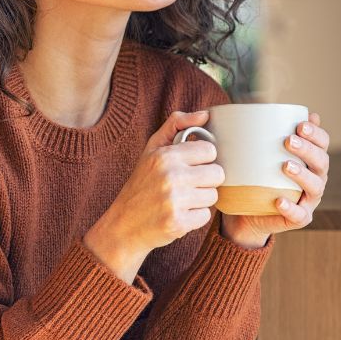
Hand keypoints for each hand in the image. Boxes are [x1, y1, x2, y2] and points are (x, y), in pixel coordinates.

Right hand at [83, 110, 224, 282]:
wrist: (123, 225)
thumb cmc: (141, 184)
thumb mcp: (152, 149)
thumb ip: (176, 125)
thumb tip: (205, 114)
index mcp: (165, 156)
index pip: (210, 151)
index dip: (203, 159)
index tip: (190, 165)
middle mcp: (170, 176)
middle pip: (217, 174)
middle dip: (205, 180)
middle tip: (187, 185)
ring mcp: (174, 201)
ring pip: (213, 196)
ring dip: (200, 199)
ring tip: (181, 200)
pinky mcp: (178, 223)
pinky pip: (205, 216)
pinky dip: (194, 217)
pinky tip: (178, 214)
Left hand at [221, 112, 331, 247]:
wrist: (247, 212)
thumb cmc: (256, 176)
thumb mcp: (258, 153)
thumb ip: (262, 133)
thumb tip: (258, 104)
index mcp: (310, 160)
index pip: (322, 143)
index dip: (316, 134)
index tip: (300, 124)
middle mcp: (315, 178)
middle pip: (321, 162)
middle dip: (308, 149)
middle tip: (288, 141)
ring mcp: (308, 200)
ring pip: (315, 187)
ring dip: (303, 175)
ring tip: (285, 166)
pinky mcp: (299, 218)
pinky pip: (299, 215)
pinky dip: (291, 208)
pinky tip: (279, 200)